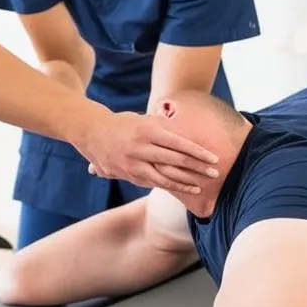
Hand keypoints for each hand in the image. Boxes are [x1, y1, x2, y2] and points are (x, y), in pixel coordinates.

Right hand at [78, 111, 218, 192]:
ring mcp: (133, 162)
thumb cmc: (123, 123)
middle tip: (215, 172)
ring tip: (202, 185)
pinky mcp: (129, 174)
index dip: (197, 152)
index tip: (213, 158)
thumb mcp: (143, 118)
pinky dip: (171, 186)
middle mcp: (140, 147)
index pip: (178, 143)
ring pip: (164, 176)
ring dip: (186, 182)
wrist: (91, 132)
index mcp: (147, 129)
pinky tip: (185, 188)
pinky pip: (154, 182)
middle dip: (197, 167)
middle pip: (174, 160)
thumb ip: (163, 125)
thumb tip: (184, 129)